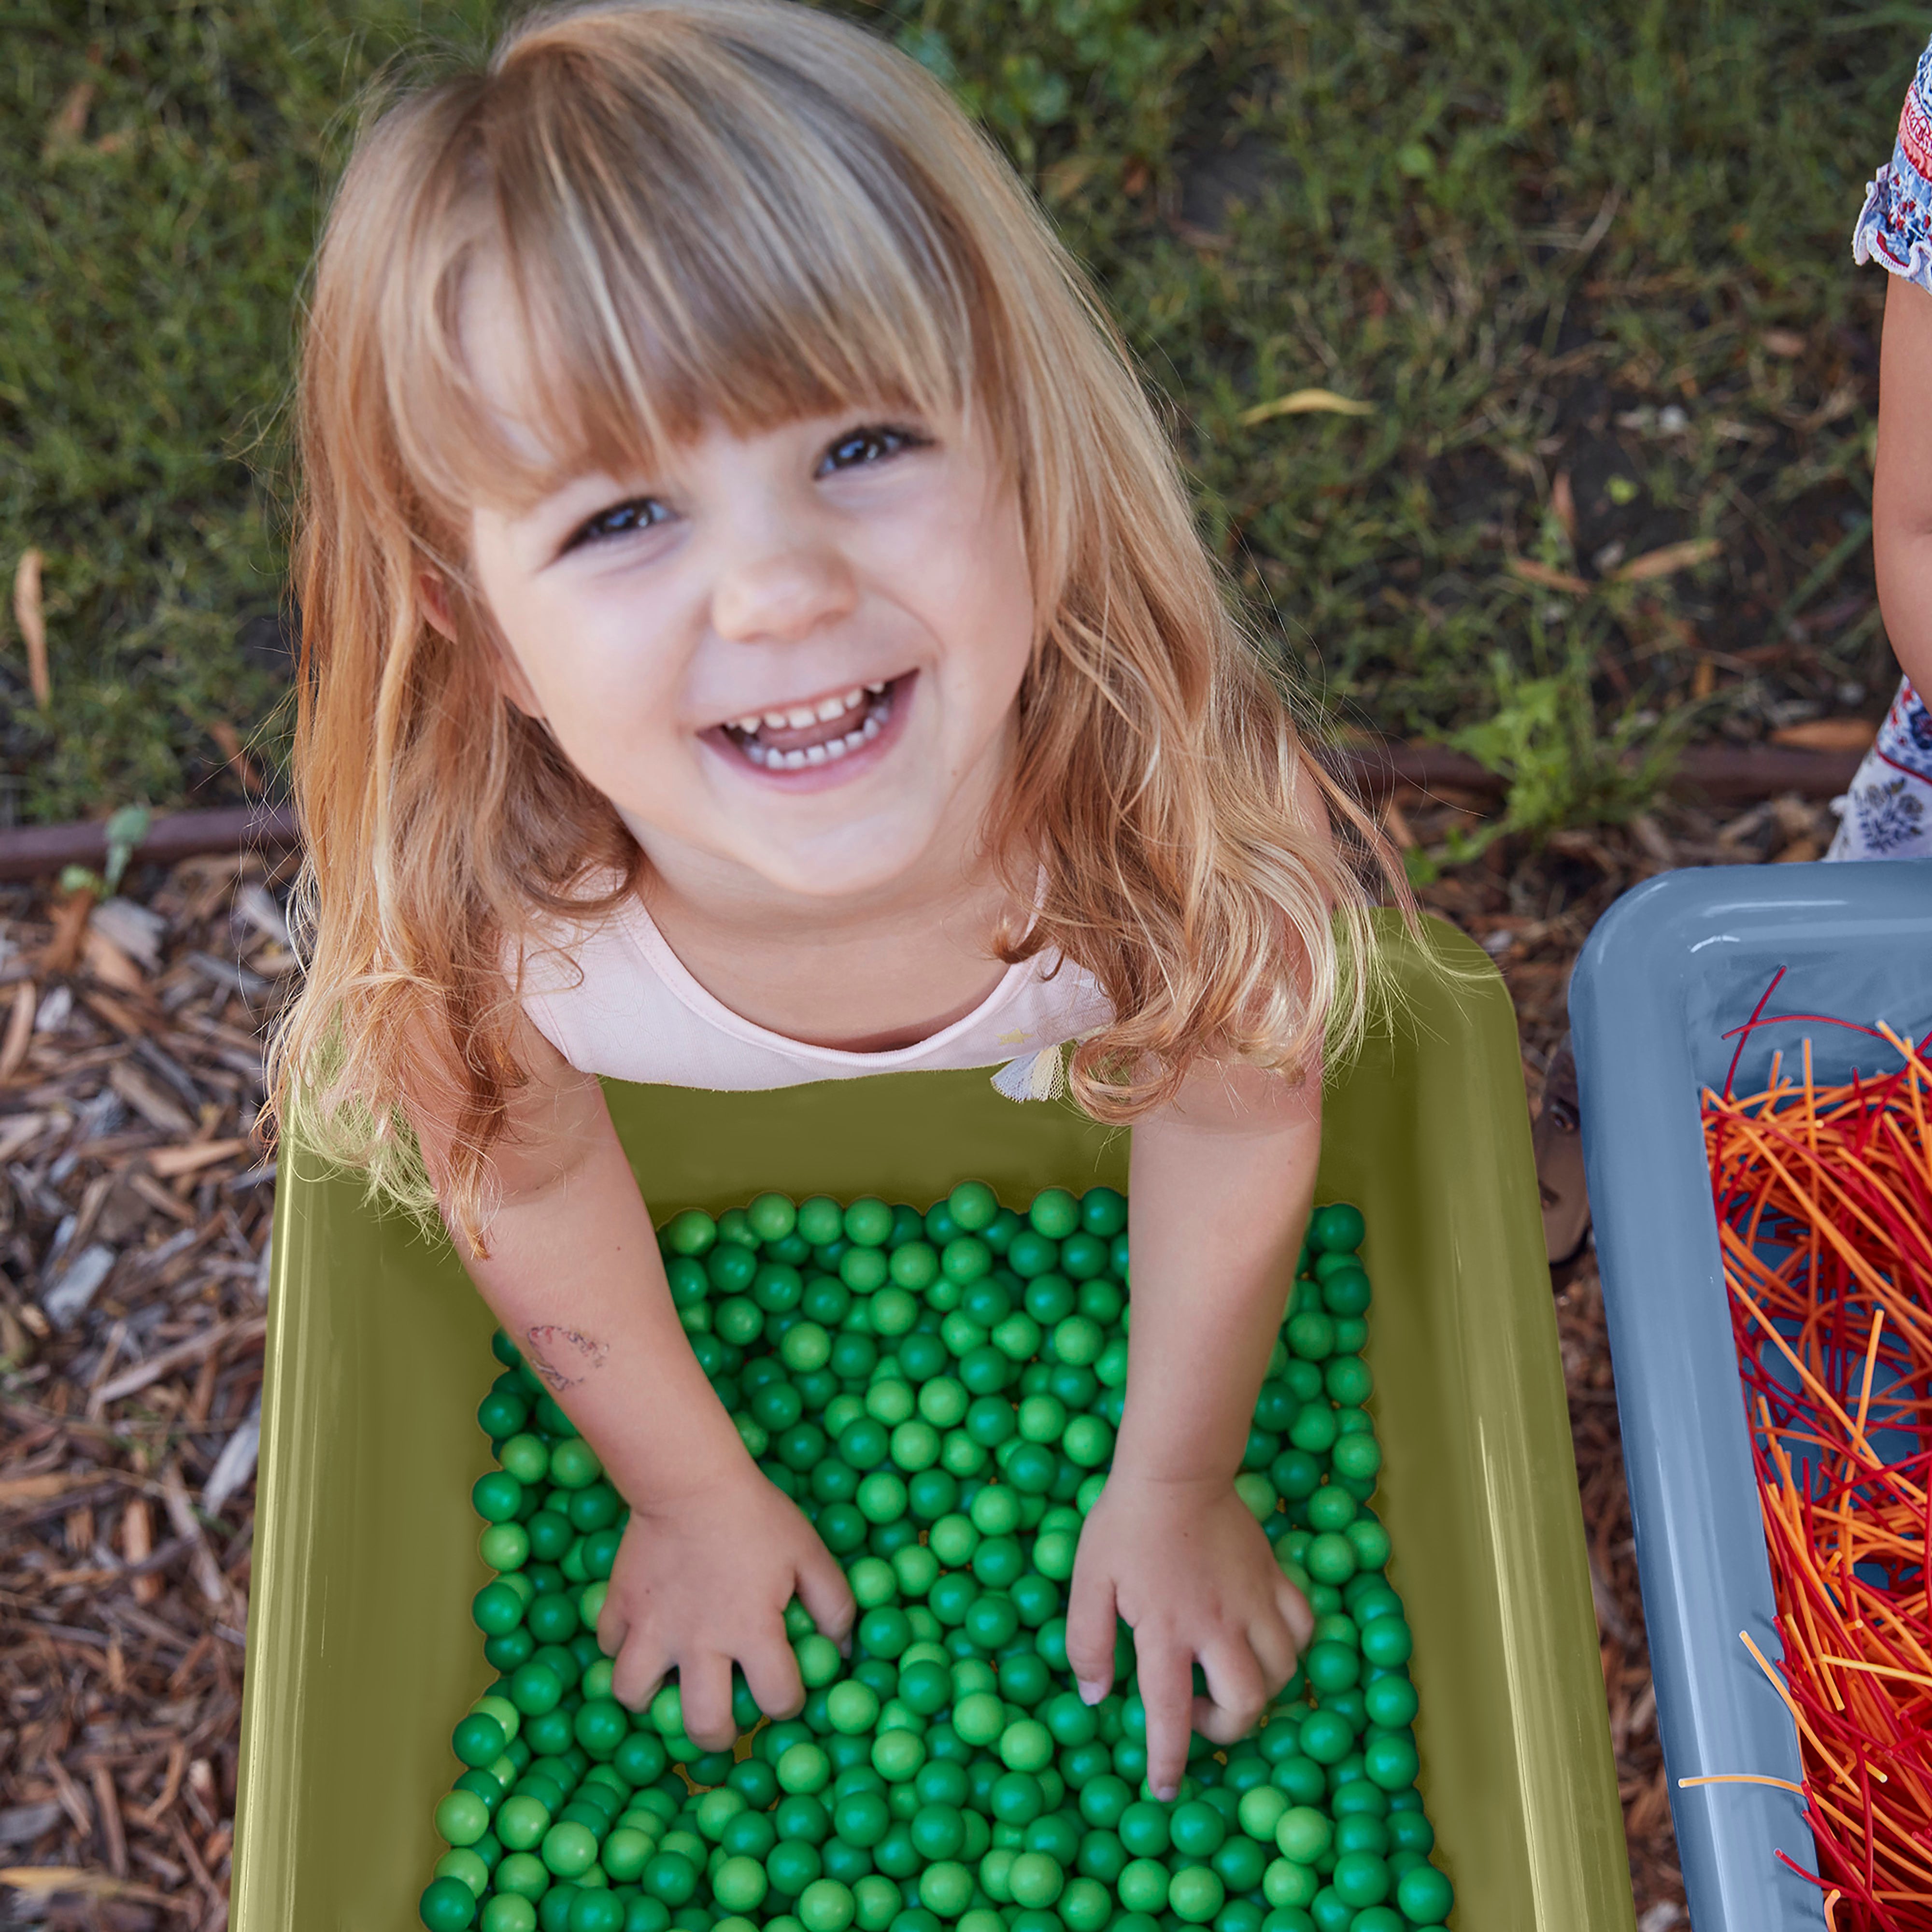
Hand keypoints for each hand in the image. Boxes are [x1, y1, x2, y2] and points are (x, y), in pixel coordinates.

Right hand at [596, 1460, 853, 1750]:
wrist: (690, 1478)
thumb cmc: (757, 1515)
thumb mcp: (810, 1553)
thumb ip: (835, 1606)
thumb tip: (845, 1651)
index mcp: (752, 1631)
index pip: (778, 1698)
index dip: (789, 1702)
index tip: (784, 1690)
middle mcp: (700, 1642)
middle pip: (704, 1724)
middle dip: (718, 1735)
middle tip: (722, 1718)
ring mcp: (652, 1627)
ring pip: (634, 1695)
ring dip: (652, 1697)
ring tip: (669, 1682)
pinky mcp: (618, 1606)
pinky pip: (609, 1647)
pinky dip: (623, 1647)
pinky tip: (644, 1633)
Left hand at [1065, 1474, 1312, 1799]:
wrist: (1175, 1470)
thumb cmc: (1124, 1525)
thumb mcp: (1087, 1581)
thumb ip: (1087, 1642)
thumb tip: (1095, 1696)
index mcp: (1166, 1629)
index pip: (1170, 1714)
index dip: (1168, 1760)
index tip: (1165, 1789)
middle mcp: (1217, 1625)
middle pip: (1245, 1705)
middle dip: (1224, 1729)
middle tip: (1198, 1714)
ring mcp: (1253, 1601)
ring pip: (1281, 1672)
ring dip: (1258, 1690)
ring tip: (1227, 1677)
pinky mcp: (1274, 1577)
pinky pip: (1302, 1628)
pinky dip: (1290, 1647)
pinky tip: (1263, 1641)